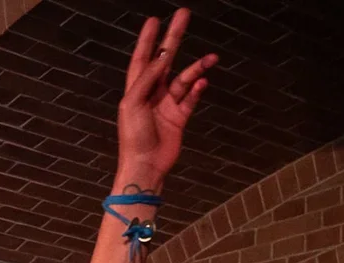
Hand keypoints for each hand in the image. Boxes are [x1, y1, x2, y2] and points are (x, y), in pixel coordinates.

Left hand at [117, 9, 216, 184]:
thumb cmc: (133, 137)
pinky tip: (203, 81)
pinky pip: (191, 97)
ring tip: (211, 58)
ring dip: (197, 68)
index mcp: (136, 90)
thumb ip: (146, 79)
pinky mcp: (179, 117)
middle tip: (183, 16)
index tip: (155, 20)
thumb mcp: (133, 104)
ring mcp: (166, 105)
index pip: (143, 58)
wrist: (145, 165)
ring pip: (184, 78)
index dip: (148, 40)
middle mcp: (151, 94)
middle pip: (165, 60)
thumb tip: (161, 59)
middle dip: (174, 38)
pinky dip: (198, 88)